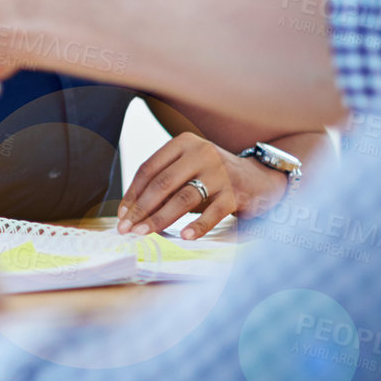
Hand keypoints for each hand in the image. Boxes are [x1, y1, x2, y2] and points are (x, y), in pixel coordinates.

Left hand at [116, 132, 289, 239]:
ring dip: (160, 218)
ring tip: (144, 233)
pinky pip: (213, 212)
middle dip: (141, 208)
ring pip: (183, 198)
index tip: (122, 214)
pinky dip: (197, 226)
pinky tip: (184, 237)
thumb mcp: (189, 167)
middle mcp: (202, 153)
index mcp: (184, 143)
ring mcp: (220, 172)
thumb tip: (131, 211)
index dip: (132, 193)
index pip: (149, 168)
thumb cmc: (213, 176)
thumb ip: (165, 182)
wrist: (259, 177)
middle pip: (162, 183)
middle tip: (127, 228)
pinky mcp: (236, 193)